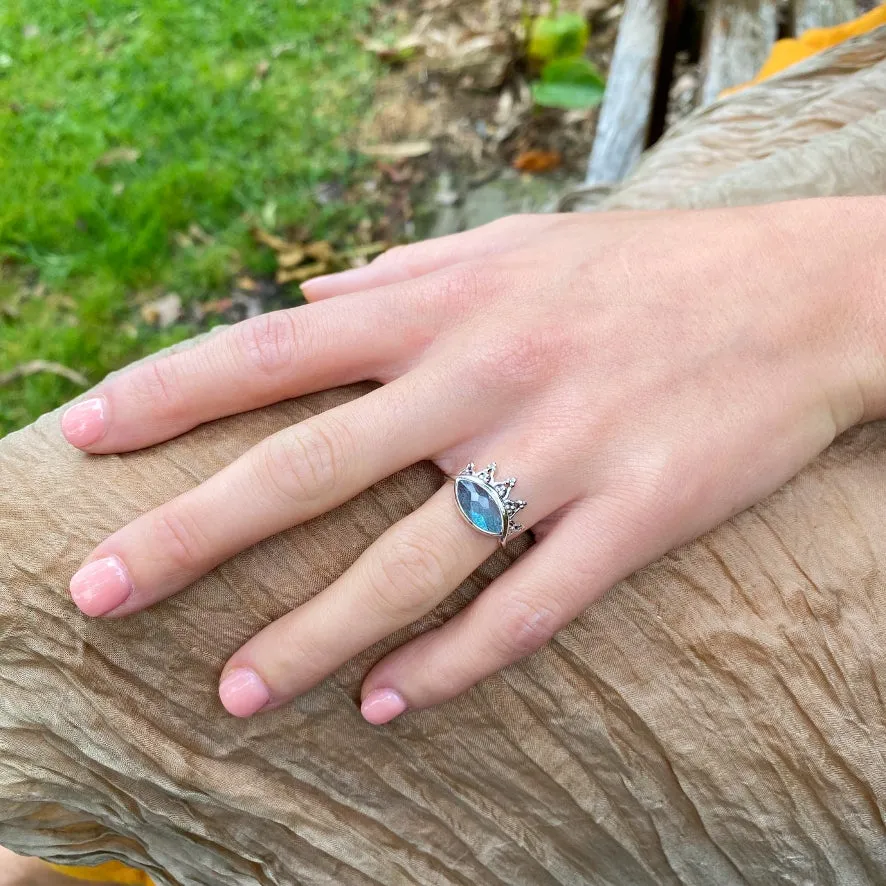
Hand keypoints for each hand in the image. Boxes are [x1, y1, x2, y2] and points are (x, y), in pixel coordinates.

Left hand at [61, 201, 884, 723]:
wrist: (802, 295)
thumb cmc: (646, 271)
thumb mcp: (515, 245)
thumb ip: (406, 271)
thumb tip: (315, 293)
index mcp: (445, 306)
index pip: (272, 351)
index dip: (166, 393)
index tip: (82, 438)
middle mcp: (484, 379)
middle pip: (306, 467)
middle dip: (191, 533)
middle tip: (97, 592)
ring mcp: (559, 454)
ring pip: (409, 563)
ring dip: (315, 637)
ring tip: (237, 692)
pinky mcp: (634, 516)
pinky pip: (527, 610)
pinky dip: (453, 664)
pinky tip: (392, 703)